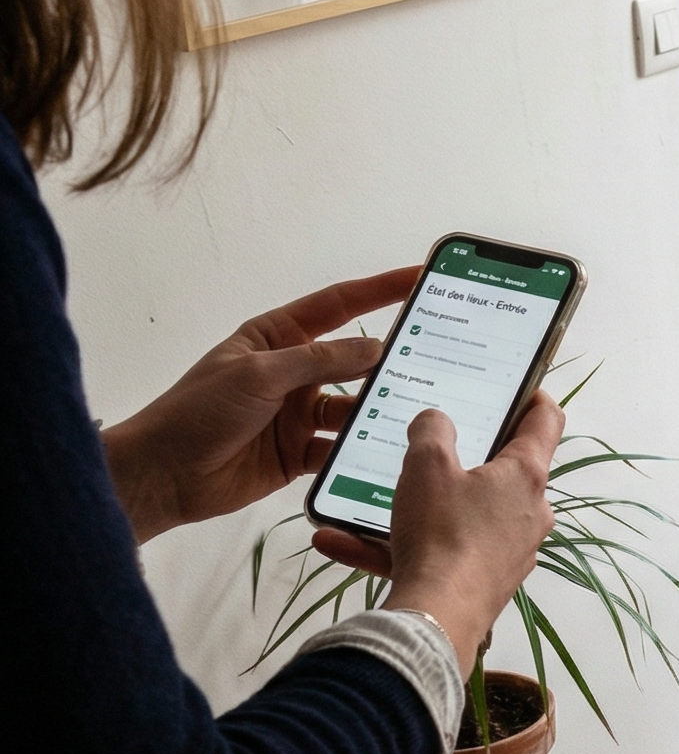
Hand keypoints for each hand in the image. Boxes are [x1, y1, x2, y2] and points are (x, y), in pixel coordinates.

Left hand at [101, 268, 417, 544]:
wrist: (163, 475)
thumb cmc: (198, 412)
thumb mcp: (259, 374)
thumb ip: (319, 360)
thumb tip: (376, 346)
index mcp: (278, 337)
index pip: (339, 306)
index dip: (381, 290)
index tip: (421, 278)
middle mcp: (295, 372)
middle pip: (355, 360)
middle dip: (392, 359)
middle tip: (441, 357)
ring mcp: (299, 414)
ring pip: (355, 408)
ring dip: (379, 412)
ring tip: (417, 415)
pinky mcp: (301, 452)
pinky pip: (342, 449)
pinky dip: (361, 453)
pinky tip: (389, 454)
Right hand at [312, 396, 564, 672]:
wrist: (437, 618)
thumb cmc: (442, 534)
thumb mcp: (427, 464)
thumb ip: (431, 431)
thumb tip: (436, 420)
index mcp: (525, 475)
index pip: (545, 421)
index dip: (533, 397)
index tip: (518, 387)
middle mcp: (529, 513)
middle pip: (502, 472)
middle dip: (466, 458)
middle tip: (432, 443)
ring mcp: (510, 551)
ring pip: (459, 517)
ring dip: (414, 507)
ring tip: (363, 498)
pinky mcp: (485, 582)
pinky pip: (438, 554)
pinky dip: (394, 547)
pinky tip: (338, 541)